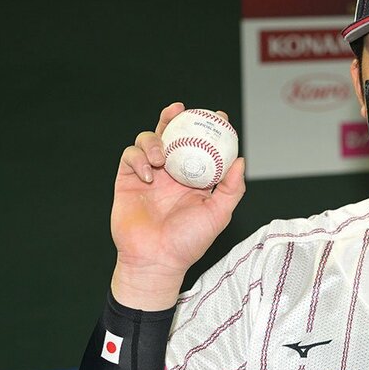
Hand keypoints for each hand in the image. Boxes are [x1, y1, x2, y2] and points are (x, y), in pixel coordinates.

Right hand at [110, 102, 245, 308]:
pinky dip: (138, 158)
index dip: (208, 129)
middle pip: (171, 136)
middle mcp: (171, 174)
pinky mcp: (127, 181)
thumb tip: (241, 161)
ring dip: (154, 141)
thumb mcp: (218, 214)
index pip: (201, 146)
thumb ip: (231, 189)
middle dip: (175, 118)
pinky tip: (149, 173)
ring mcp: (148, 175)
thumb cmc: (188, 242)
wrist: (156, 260)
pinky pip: (129, 157)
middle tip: (180, 109)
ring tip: (161, 157)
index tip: (218, 116)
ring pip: (148, 141)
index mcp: (194, 179)